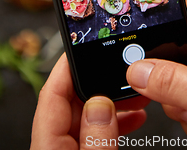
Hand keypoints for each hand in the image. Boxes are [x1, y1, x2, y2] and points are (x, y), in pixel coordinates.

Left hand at [31, 53, 148, 149]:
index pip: (51, 96)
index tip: (84, 46)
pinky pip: (93, 134)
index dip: (67, 66)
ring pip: (85, 117)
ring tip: (137, 95)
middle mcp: (53, 147)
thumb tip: (101, 104)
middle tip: (123, 70)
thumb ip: (98, 140)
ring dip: (111, 103)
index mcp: (49, 148)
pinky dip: (112, 123)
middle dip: (99, 83)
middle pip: (70, 102)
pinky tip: (134, 117)